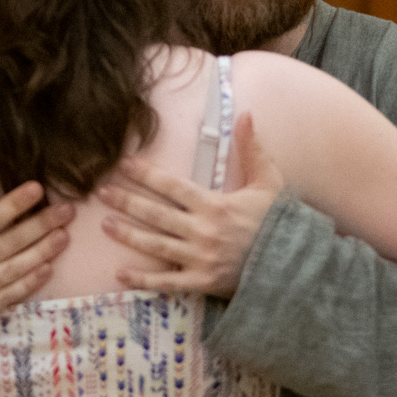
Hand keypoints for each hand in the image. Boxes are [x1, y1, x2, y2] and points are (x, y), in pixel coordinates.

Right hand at [0, 151, 73, 341]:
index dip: (15, 204)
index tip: (37, 189)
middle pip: (11, 243)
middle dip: (41, 225)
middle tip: (67, 210)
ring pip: (15, 270)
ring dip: (43, 252)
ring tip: (64, 236)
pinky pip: (8, 297)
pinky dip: (29, 283)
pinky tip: (46, 270)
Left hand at [98, 113, 282, 296]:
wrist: (295, 266)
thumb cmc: (280, 222)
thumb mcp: (270, 182)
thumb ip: (253, 149)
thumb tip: (245, 114)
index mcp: (215, 205)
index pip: (172, 186)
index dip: (146, 175)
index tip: (124, 165)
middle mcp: (202, 231)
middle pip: (156, 214)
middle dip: (126, 201)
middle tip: (101, 192)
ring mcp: (200, 259)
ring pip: (155, 245)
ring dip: (127, 234)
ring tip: (104, 224)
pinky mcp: (201, 283)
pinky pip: (167, 282)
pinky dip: (143, 279)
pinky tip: (120, 274)